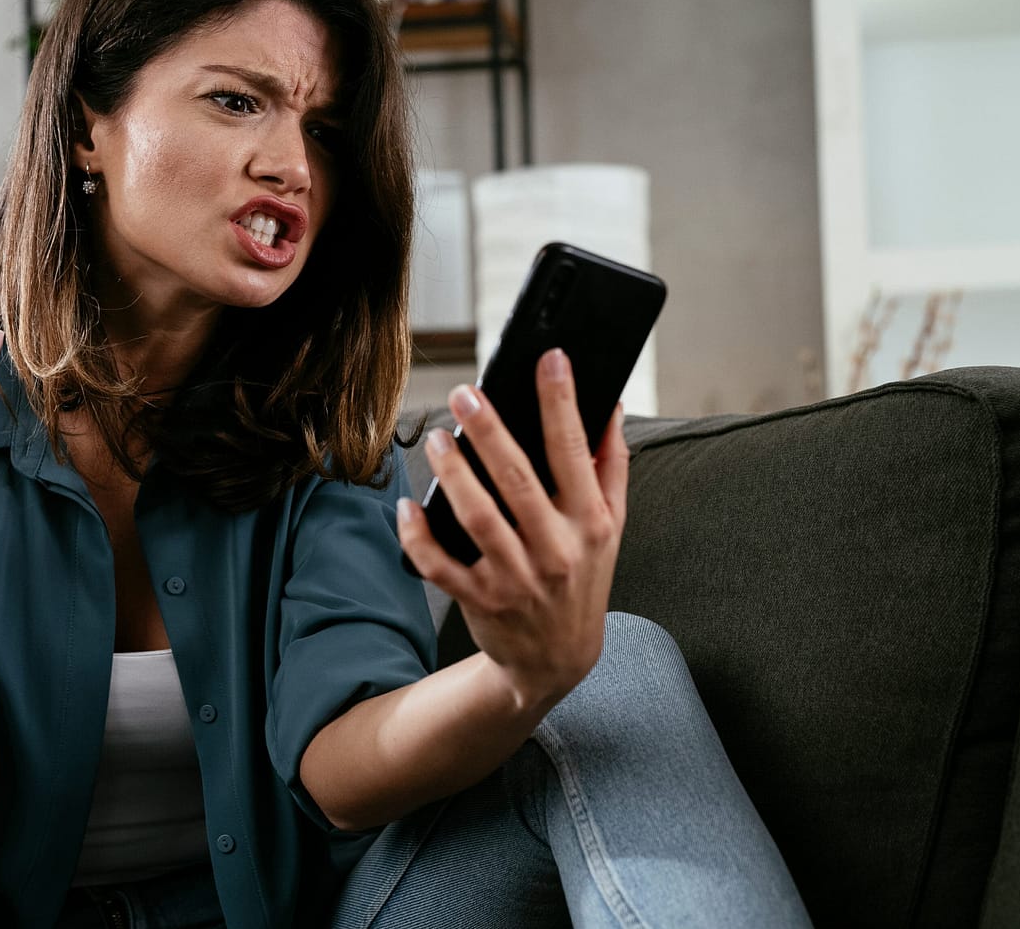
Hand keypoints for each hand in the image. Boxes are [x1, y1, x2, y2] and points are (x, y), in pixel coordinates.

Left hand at [397, 348, 627, 705]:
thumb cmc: (582, 579)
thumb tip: (611, 407)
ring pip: (478, 518)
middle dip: (492, 433)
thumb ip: (611, 468)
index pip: (575, 452)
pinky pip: (441, 565)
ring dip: (454, 474)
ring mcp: (515, 577)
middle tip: (468, 394)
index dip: (563, 403)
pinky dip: (419, 537)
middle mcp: (556, 550)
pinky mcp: (479, 599)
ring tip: (438, 438)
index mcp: (590, 523)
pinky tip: (407, 507)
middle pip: (519, 481)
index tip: (551, 359)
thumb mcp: (610, 529)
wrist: (556, 660)